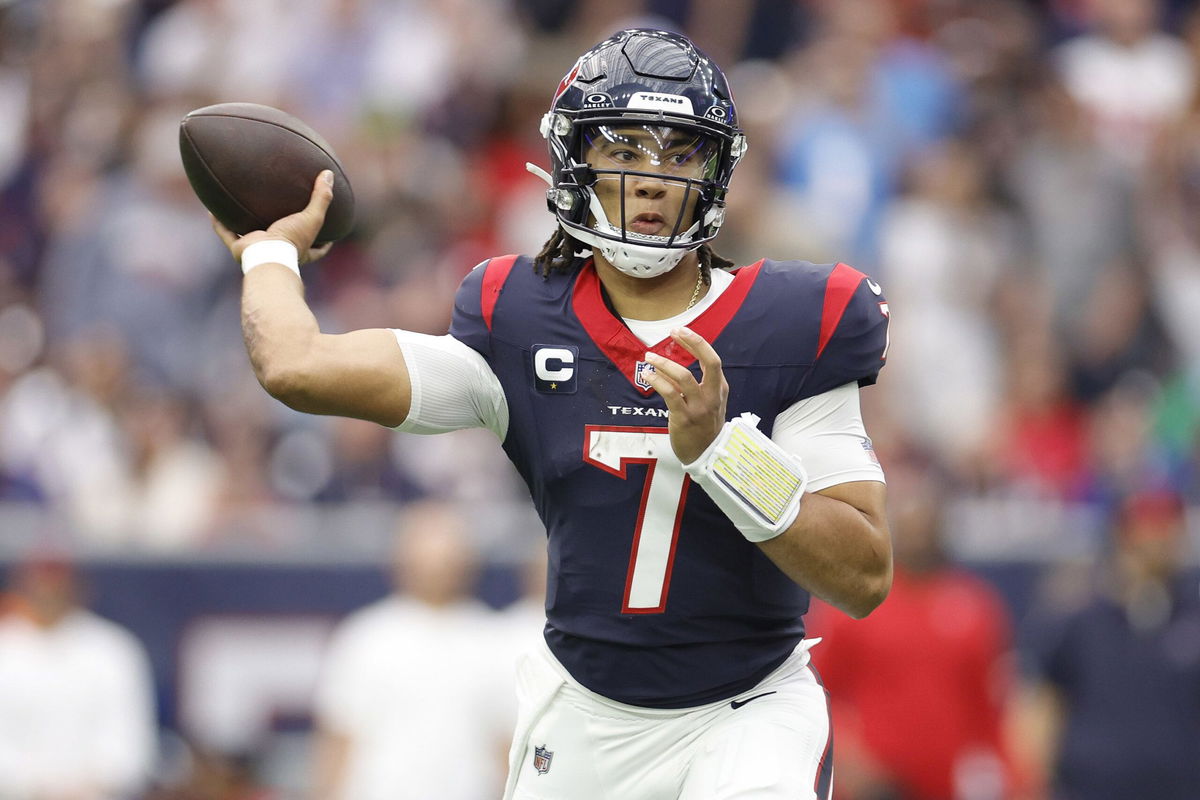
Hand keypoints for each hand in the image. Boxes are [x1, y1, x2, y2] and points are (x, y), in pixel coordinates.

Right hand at [211, 170, 334, 264]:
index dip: (323, 243)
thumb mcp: (313, 217)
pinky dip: (219, 223)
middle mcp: (279, 253)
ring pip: (251, 237)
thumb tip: (329, 174)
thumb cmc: (292, 240)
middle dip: (282, 232)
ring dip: (245, 226)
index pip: (316, 250)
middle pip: (282, 243)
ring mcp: (258, 251)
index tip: (328, 235)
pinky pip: (226, 233)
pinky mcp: (240, 249)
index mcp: (299, 251)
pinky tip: (212, 210)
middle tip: (281, 215)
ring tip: (242, 209)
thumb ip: (322, 197)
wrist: (268, 256)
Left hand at [642, 327, 728, 463]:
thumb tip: (673, 365)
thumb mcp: (709, 403)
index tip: (680, 331)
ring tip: (649, 358)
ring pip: (684, 377)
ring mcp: (699, 407)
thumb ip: (696, 385)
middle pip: (709, 362)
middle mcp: (712, 396)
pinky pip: (670, 394)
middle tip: (674, 332)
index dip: (696, 342)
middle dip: (692, 343)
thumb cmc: (704, 427)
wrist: (706, 456)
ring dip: (664, 364)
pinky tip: (647, 375)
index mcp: (720, 389)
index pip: (712, 359)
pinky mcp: (684, 418)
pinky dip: (657, 381)